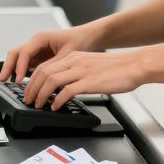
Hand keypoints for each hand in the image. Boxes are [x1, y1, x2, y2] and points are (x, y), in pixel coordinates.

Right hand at [0, 25, 101, 83]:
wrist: (88, 37)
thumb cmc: (80, 41)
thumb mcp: (67, 55)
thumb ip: (54, 67)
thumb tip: (43, 79)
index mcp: (41, 38)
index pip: (24, 52)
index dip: (20, 67)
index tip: (18, 79)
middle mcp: (36, 42)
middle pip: (15, 53)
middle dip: (8, 66)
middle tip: (3, 80)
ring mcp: (36, 48)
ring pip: (18, 58)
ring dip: (12, 69)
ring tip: (7, 82)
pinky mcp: (40, 55)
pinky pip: (26, 63)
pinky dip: (21, 71)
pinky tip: (19, 81)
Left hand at [25, 50, 146, 110]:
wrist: (134, 66)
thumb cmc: (117, 69)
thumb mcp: (91, 66)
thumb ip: (77, 73)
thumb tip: (65, 88)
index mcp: (74, 57)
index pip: (45, 66)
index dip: (33, 79)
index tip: (29, 90)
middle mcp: (75, 61)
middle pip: (43, 72)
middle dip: (32, 87)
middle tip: (28, 99)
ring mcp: (81, 71)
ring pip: (51, 80)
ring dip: (41, 94)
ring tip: (38, 104)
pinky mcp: (89, 82)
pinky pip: (66, 90)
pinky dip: (57, 99)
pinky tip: (55, 106)